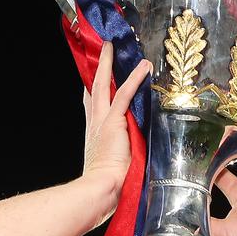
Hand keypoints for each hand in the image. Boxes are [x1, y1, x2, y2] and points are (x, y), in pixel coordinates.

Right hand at [81, 42, 151, 212]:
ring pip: (106, 86)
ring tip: (114, 46)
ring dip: (110, 64)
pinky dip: (134, 79)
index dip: (93, 90)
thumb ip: (124, 156)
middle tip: (102, 49)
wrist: (101, 189)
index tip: (93, 77)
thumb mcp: (116, 166)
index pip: (93, 106)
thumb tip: (137, 157)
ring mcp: (103, 122)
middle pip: (95, 89)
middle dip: (98, 68)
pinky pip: (125, 94)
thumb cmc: (110, 187)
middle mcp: (95, 125)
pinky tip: (144, 66)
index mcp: (95, 135)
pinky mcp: (114, 122)